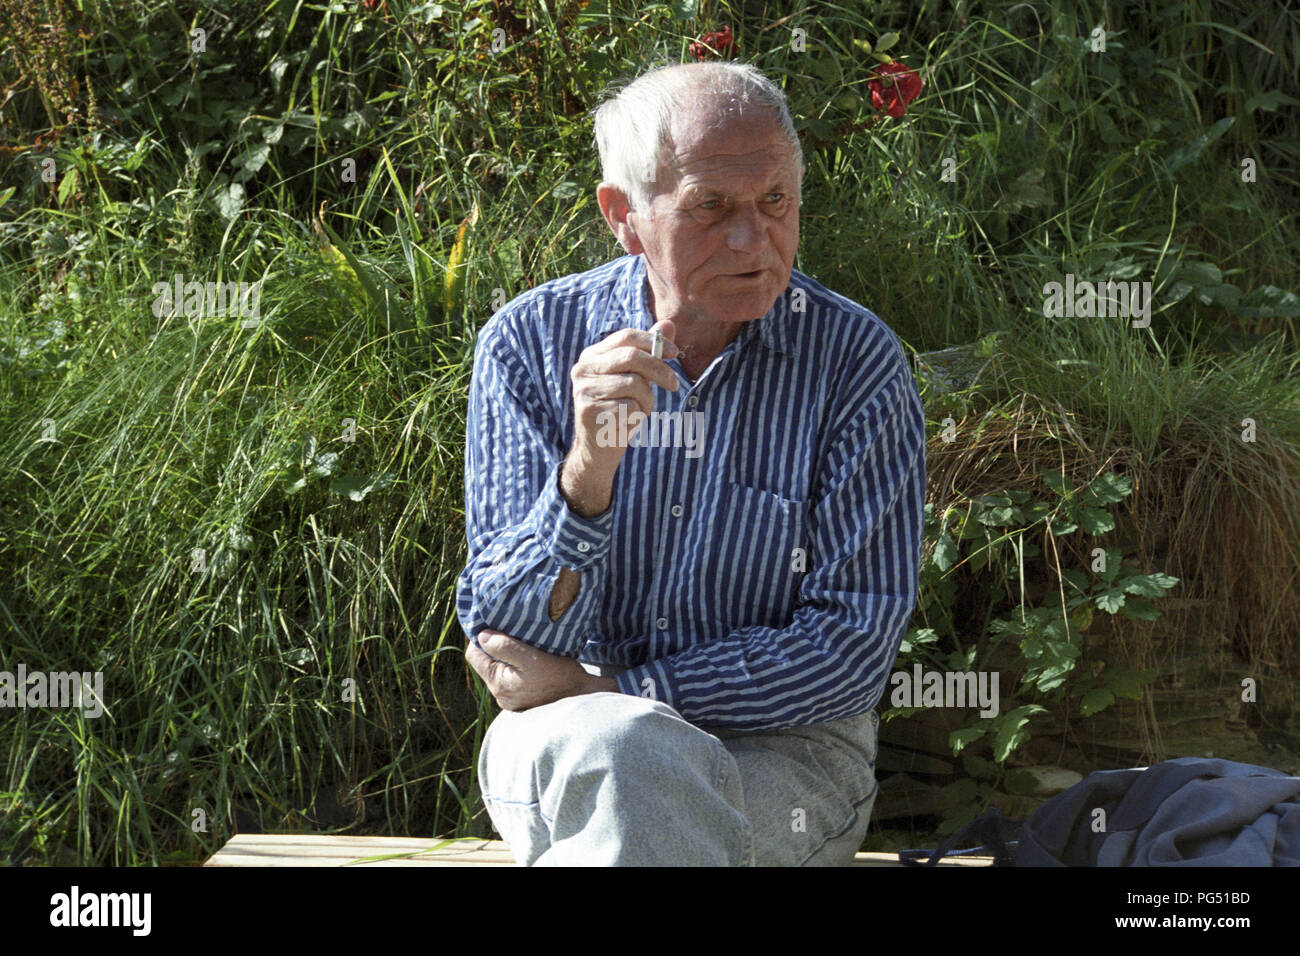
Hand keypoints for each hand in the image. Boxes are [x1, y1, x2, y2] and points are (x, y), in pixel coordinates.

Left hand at [466, 628, 617, 710]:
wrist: (583, 700)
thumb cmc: (560, 677)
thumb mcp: (532, 657)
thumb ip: (505, 647)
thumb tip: (482, 636)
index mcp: (498, 683)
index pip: (474, 654)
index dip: (480, 637)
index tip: (495, 624)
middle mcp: (500, 694)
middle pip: (486, 661)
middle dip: (495, 645)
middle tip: (511, 630)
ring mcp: (511, 698)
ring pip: (499, 668)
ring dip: (508, 655)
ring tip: (523, 643)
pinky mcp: (522, 699)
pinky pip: (511, 676)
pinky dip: (517, 665)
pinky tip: (531, 658)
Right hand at [568, 320, 680, 479]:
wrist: (598, 448)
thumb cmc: (620, 407)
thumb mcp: (636, 376)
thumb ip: (649, 351)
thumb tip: (668, 324)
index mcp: (592, 355)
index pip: (626, 337)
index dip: (654, 342)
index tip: (674, 353)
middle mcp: (583, 369)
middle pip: (632, 357)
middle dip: (659, 370)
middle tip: (674, 384)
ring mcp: (584, 390)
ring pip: (635, 384)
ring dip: (646, 400)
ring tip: (639, 409)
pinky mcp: (589, 411)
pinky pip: (630, 406)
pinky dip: (638, 415)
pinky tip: (628, 421)